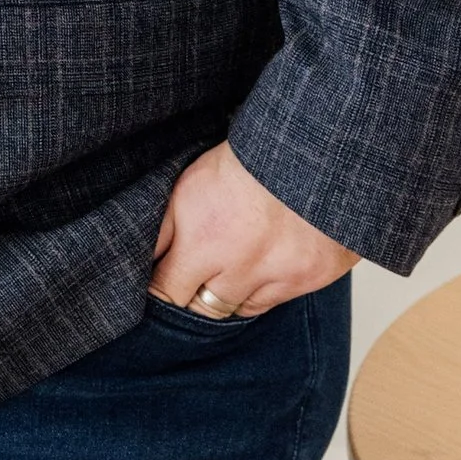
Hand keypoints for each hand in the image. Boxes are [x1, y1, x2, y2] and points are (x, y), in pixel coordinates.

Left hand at [150, 139, 354, 319]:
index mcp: (202, 236)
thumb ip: (165, 229)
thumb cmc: (249, 159)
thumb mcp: (191, 184)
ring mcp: (276, 274)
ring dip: (223, 295)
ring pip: (233, 309)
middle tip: (188, 281)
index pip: (165, 290)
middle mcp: (238, 262)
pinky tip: (254, 268)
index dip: (158, 292)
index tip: (157, 286)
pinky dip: (256, 292)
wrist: (317, 150)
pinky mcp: (307, 278)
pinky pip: (268, 305)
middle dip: (188, 298)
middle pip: (199, 309)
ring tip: (223, 269)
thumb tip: (143, 260)